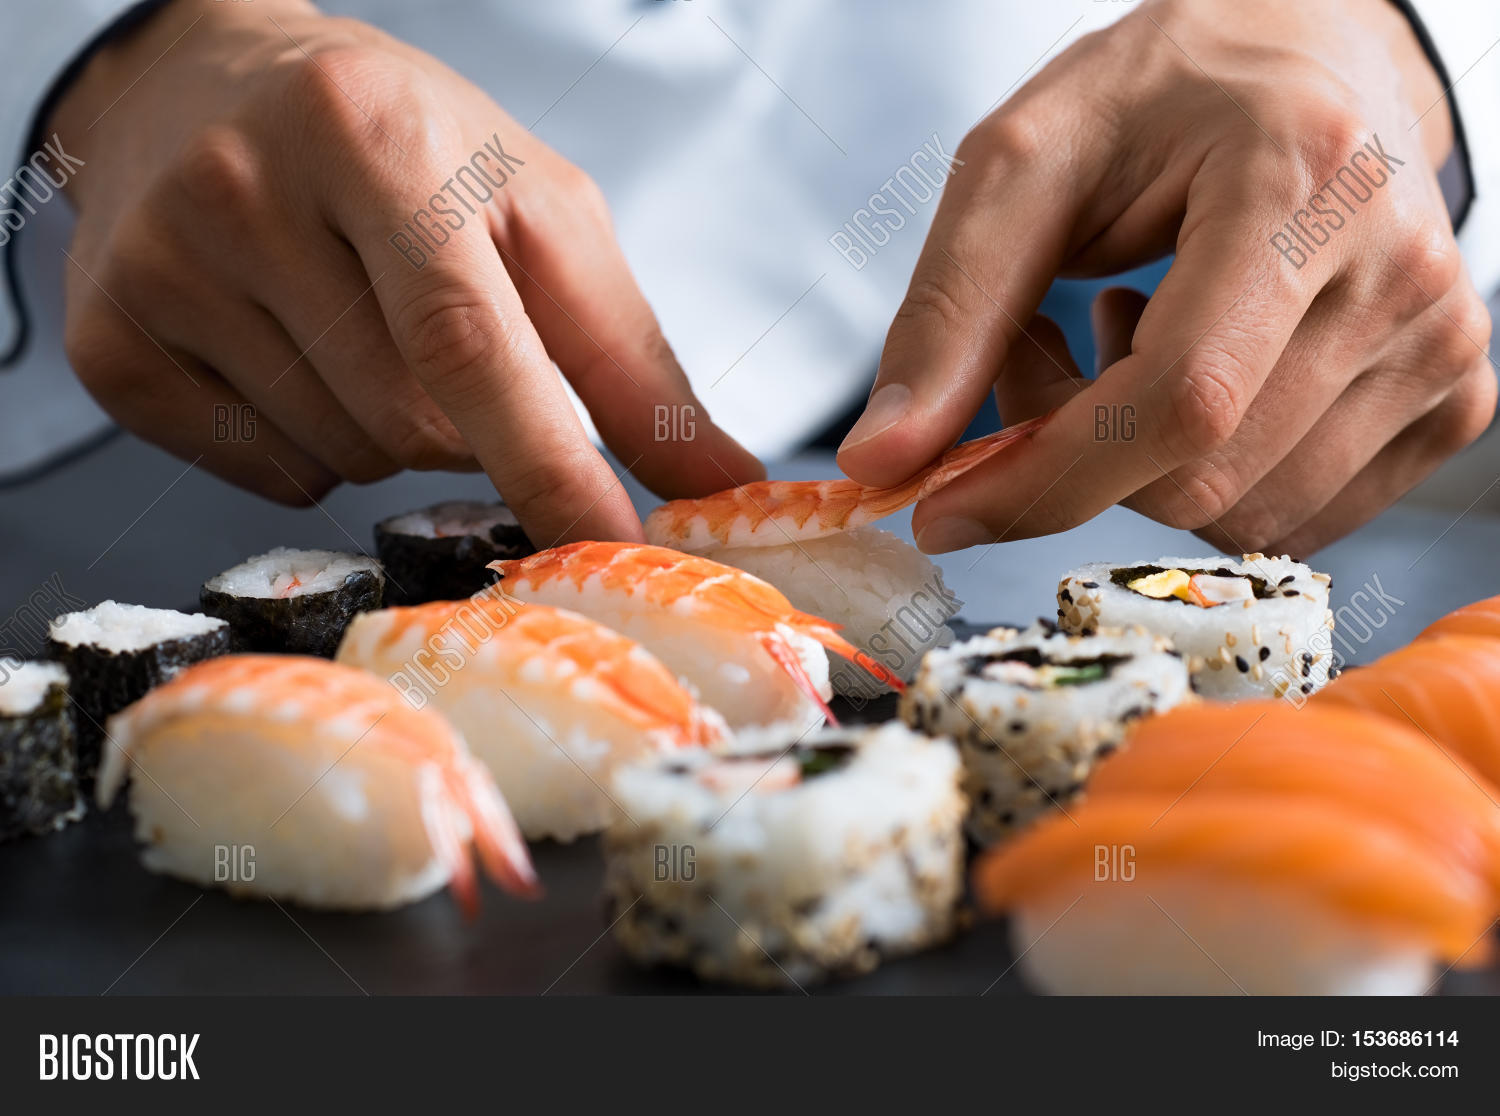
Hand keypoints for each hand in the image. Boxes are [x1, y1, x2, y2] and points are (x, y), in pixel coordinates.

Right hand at [50, 0, 760, 543]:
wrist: (203, 84)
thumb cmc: (395, 142)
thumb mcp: (533, 207)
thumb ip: (630, 354)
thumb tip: (718, 485)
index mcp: (377, 140)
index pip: (471, 341)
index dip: (549, 465)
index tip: (613, 553)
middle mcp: (249, 194)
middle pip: (415, 426)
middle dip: (469, 426)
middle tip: (442, 335)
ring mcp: (164, 271)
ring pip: (347, 459)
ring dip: (393, 433)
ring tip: (359, 324)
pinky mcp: (114, 342)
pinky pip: (270, 475)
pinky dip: (314, 448)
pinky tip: (294, 353)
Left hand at [838, 0, 1493, 556]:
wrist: (1312, 62)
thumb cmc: (1165, 98)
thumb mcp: (1025, 163)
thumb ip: (948, 311)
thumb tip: (881, 462)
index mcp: (1301, 181)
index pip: (1176, 402)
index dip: (1042, 480)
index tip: (942, 506)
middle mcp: (1400, 273)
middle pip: (1195, 478)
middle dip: (1073, 455)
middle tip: (1037, 352)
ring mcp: (1440, 344)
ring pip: (1236, 513)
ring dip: (1135, 465)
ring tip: (1124, 339)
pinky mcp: (1452, 398)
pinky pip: (1290, 517)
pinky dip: (1208, 475)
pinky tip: (1198, 369)